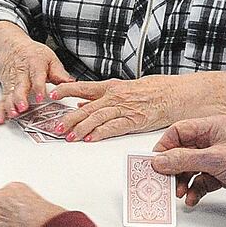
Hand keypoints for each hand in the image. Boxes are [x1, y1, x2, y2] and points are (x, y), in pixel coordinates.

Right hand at [0, 22, 70, 122]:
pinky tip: (0, 119)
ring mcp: (12, 83)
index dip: (38, 87)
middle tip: (23, 107)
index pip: (36, 76)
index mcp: (34, 65)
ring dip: (10, 105)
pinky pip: (2, 101)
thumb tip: (71, 83)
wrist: (11, 48)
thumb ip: (59, 72)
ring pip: (10, 95)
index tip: (40, 97)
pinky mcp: (6, 90)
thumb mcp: (49, 58)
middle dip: (20, 98)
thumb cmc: (33, 55)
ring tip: (13, 114)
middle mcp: (21, 74)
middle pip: (20, 87)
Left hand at [49, 76, 190, 141]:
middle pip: (86, 108)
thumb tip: (80, 103)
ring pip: (97, 118)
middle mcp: (114, 97)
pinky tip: (90, 139)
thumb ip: (99, 96)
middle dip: (69, 119)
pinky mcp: (133, 121)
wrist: (173, 94)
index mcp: (110, 87)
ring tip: (70, 137)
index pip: (83, 87)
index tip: (52, 94)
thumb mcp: (122, 89)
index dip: (66, 90)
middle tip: (56, 128)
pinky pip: (113, 127)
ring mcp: (124, 109)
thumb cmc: (151, 91)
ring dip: (81, 128)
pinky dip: (100, 133)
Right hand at [150, 115, 225, 208]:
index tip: (156, 163)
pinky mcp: (220, 174)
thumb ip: (184, 160)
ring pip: (189, 168)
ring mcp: (216, 157)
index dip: (165, 147)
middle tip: (165, 182)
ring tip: (180, 193)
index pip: (178, 131)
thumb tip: (159, 161)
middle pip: (181, 151)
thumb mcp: (216, 160)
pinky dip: (194, 190)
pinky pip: (199, 180)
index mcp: (212, 127)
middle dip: (173, 169)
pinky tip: (193, 198)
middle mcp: (213, 140)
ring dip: (182, 181)